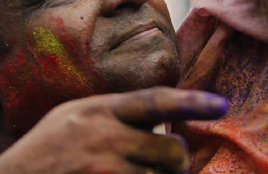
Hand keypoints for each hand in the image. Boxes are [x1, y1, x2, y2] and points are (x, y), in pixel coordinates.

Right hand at [0, 87, 227, 173]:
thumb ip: (118, 115)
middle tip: (163, 165)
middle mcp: (103, 137)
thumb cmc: (45, 152)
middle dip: (176, 162)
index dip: (193, 102)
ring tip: (131, 173)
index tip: (222, 105)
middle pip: (172, 151)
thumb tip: (167, 123)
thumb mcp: (75, 117)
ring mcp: (102, 170)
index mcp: (99, 110)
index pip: (156, 101)